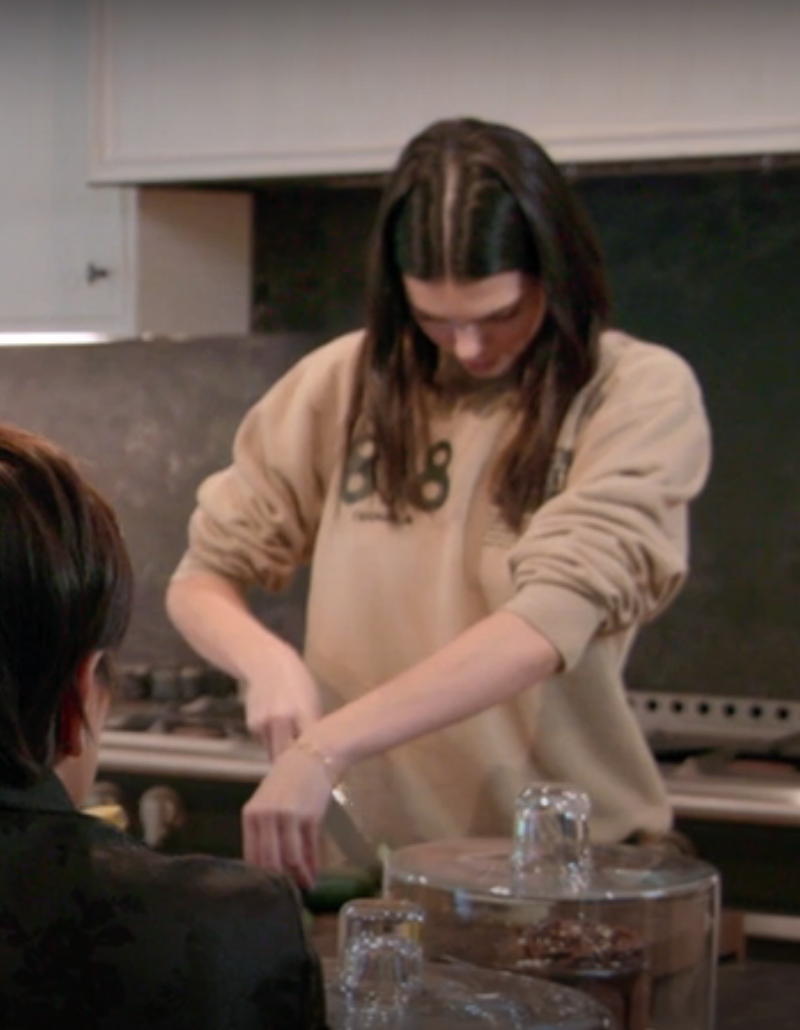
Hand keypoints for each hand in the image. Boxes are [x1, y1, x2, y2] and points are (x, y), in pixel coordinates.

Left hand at [242, 744, 331, 888]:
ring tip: (303, 888)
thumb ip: (264, 830)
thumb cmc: (288, 780)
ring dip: (297, 877)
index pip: (250, 855)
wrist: (312, 757)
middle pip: (269, 860)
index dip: (260, 876)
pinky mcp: (309, 816)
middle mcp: (267, 816)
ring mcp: (288, 816)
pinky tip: (313, 875)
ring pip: (289, 858)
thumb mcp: (268, 803)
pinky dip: (311, 866)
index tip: (268, 889)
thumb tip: (268, 865)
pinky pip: (309, 849)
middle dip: (278, 881)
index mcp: (251, 814)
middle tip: (286, 894)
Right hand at [243, 648, 320, 758]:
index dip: (316, 759)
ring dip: (281, 753)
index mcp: (303, 712)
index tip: (320, 766)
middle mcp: (282, 720)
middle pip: (288, 756)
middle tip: (301, 770)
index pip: (312, 745)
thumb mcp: (312, 699)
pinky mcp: (252, 725)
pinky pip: (264, 742)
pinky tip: (275, 729)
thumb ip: (314, 723)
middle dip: (294, 764)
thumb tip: (320, 748)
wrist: (267, 664)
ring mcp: (265, 723)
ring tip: (288, 748)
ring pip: (274, 752)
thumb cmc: (297, 681)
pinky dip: (270, 741)